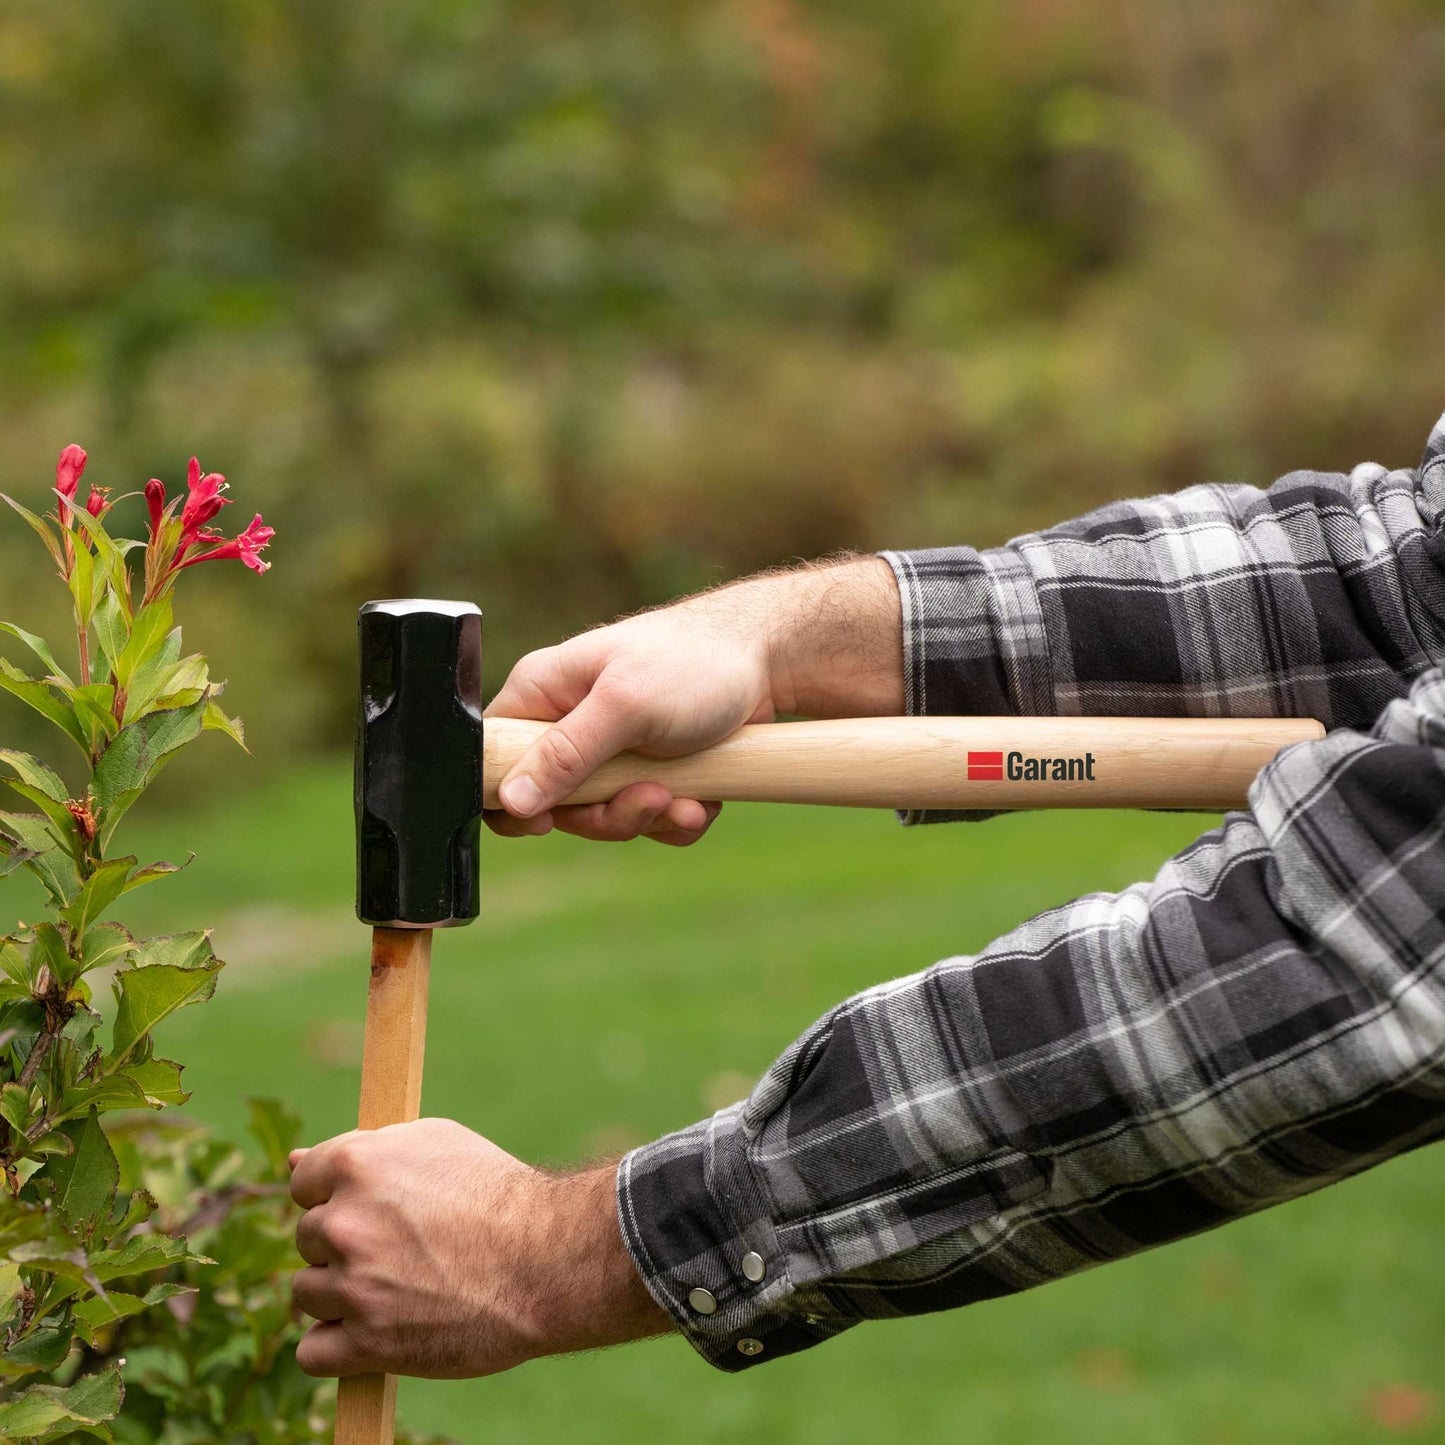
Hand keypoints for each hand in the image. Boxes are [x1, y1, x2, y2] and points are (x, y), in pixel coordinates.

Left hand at [288, 1119, 669, 1378]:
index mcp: (357, 1165)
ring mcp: (353, 1286)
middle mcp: (346, 1223)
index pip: (303, 1182)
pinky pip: (312, 1351)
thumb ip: (365, 1150)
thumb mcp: (436, 1143)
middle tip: (398, 1248)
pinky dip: (338, 1346)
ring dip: (341, 1294)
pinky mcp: (366, 1344)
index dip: (337, 1195)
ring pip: (307, 1292)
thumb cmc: (496, 1193)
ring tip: (397, 1288)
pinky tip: (376, 1329)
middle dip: (344, 1243)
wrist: (547, 1261)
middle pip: (307, 1238)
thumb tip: (293, 1163)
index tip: (370, 1208)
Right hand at [484, 599, 771, 845]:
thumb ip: (566, 753)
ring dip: (649, 817)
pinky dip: (677, 818)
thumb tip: (512, 799)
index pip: (492, 760)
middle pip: (554, 805)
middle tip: (649, 797)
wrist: (770, 663)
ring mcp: (610, 752)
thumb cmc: (694, 664)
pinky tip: (702, 798)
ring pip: (605, 817)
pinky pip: (648, 819)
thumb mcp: (625, 706)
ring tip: (685, 798)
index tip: (550, 821)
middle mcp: (568, 725)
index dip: (512, 801)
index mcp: (542, 695)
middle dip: (606, 814)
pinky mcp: (649, 773)